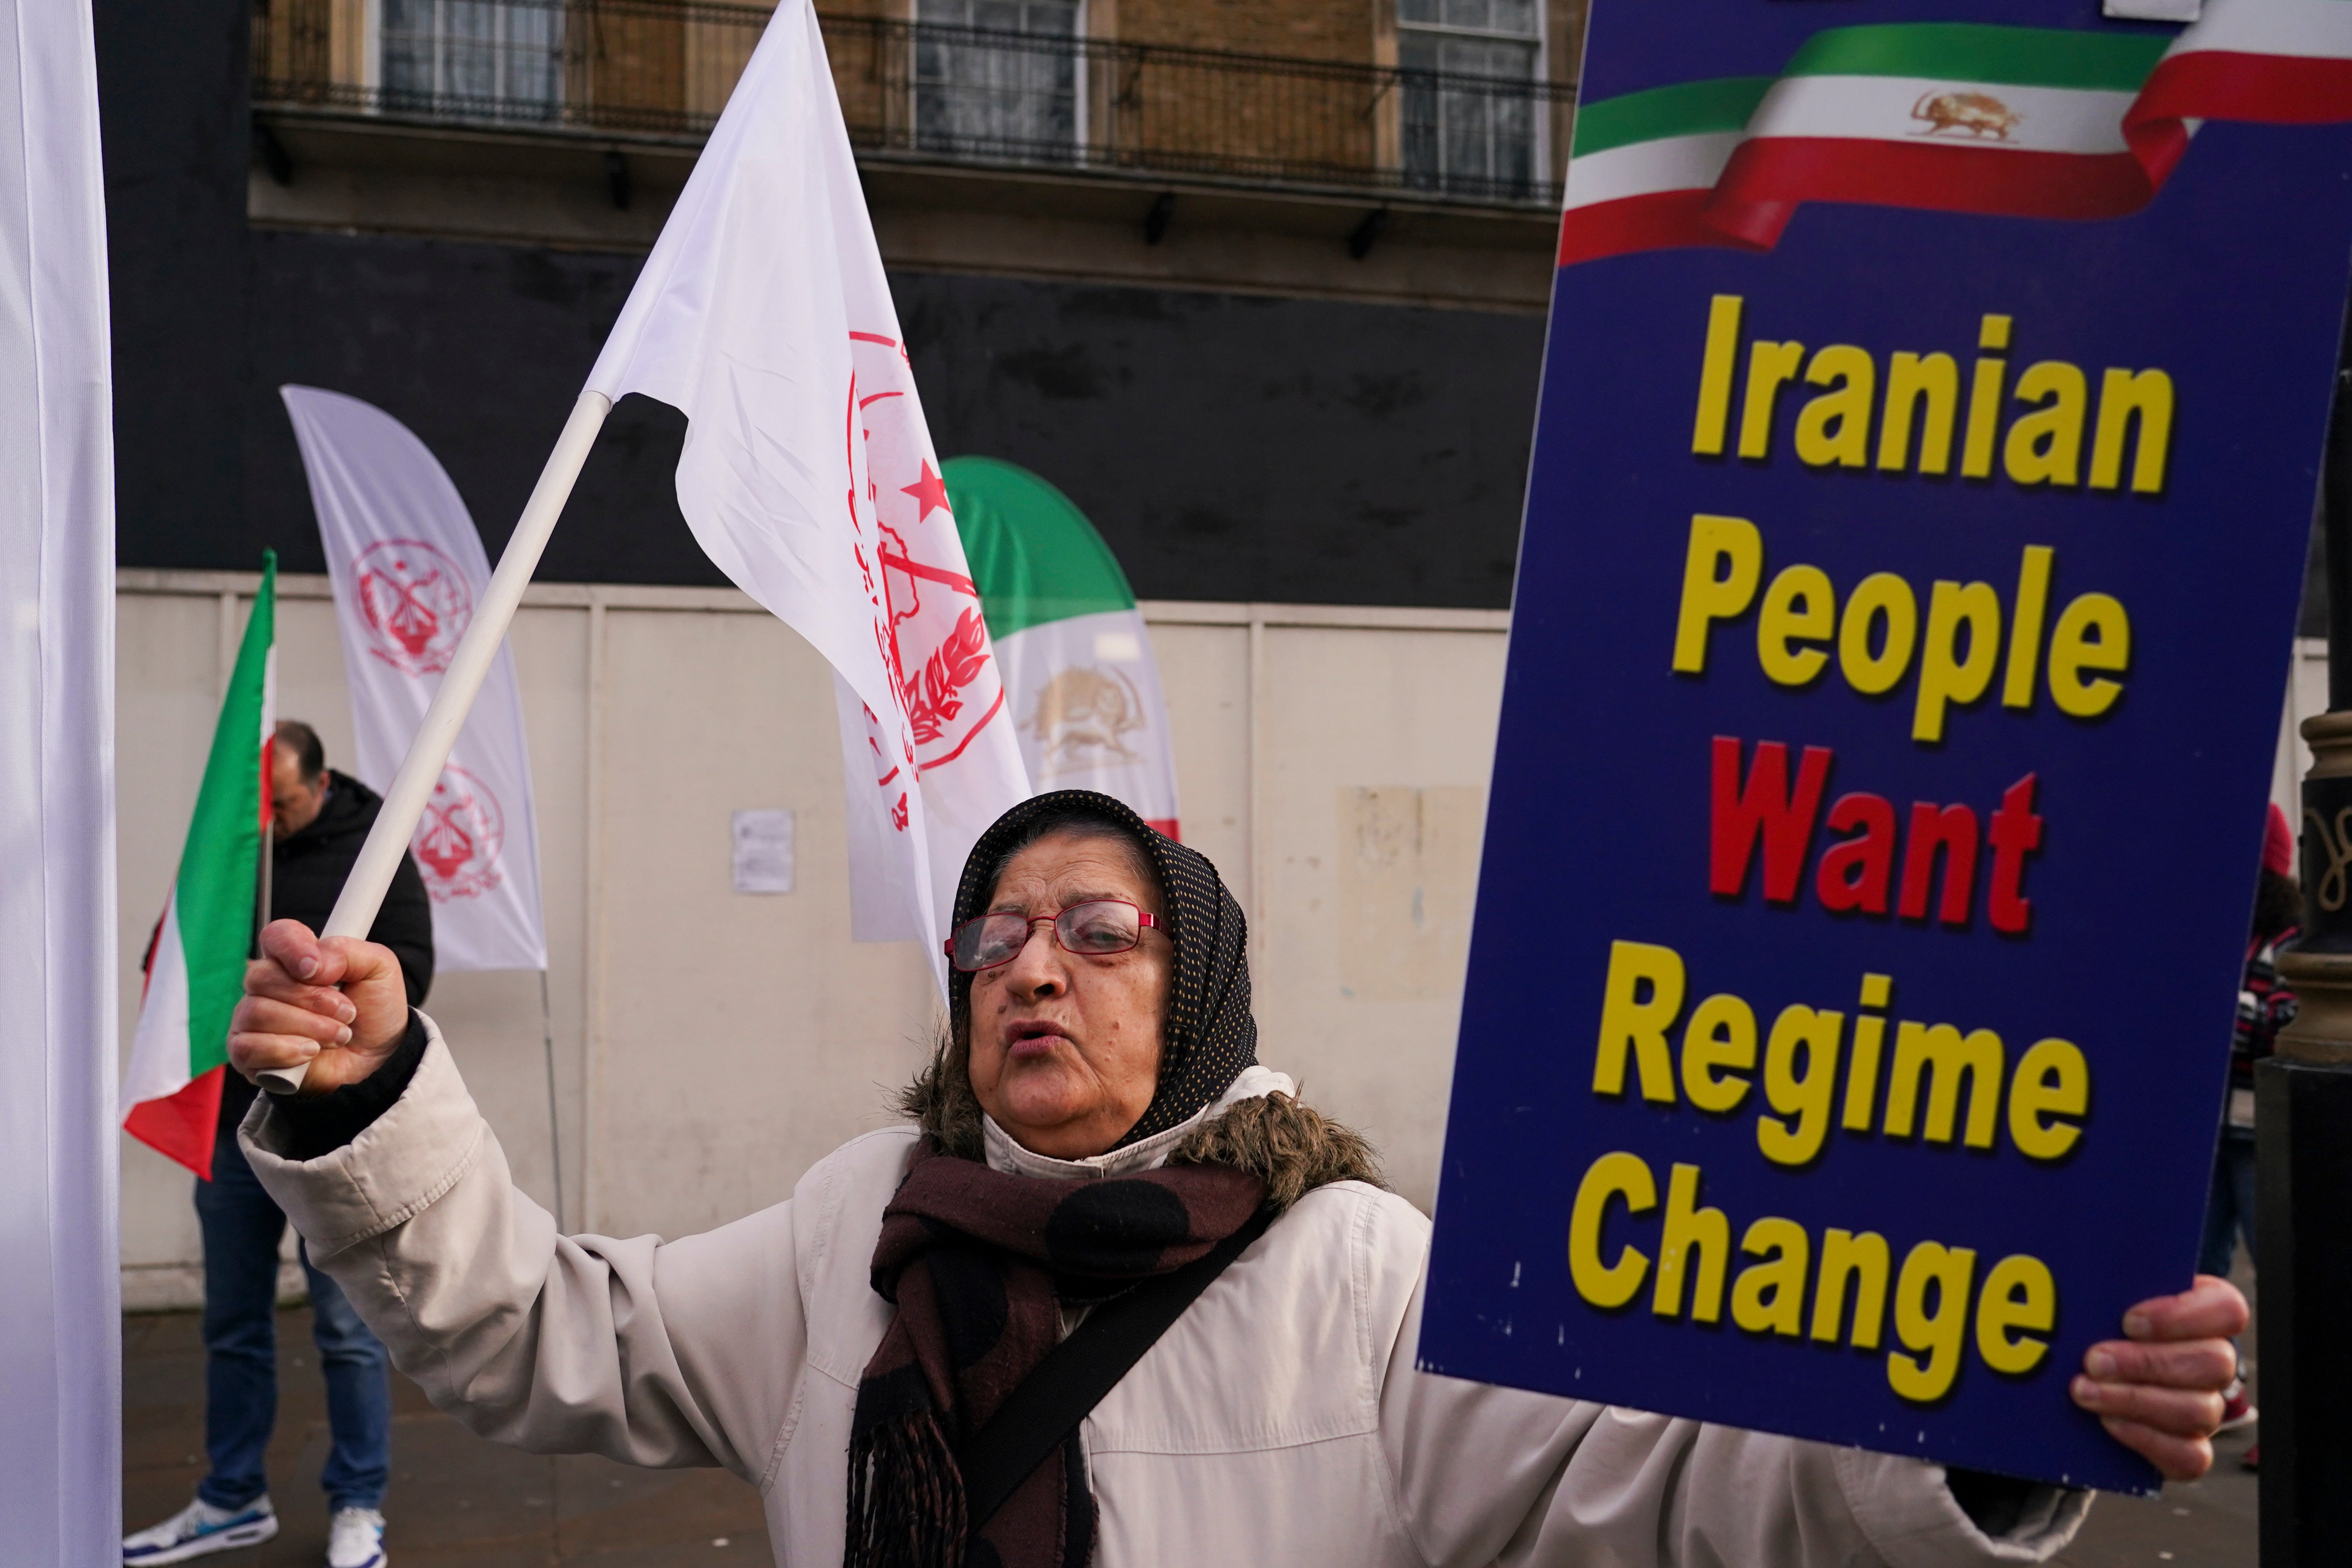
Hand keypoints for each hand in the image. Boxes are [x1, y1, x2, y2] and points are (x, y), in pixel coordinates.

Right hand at [227, 919, 409, 1095]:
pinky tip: (312, 1052)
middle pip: (262, 977)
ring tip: (339, 1035)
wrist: (377, 1059)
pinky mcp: (247, 1053)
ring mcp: (252, 1019)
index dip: (292, 948)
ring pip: (258, 1012)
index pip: (276, 936)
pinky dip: (286, 1050)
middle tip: (346, 1012)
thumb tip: (312, 965)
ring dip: (309, 1026)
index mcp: (294, 958)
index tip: (317, 969)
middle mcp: (266, 986)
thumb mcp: (378, 969)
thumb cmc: (373, 1010)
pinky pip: (248, 1046)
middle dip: (311, 998)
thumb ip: (347, 952)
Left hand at [2071, 1275, 2247, 1480]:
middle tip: (2093, 1359)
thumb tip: (2064, 1248)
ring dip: (2136, 1401)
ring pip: (2200, 1410)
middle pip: (2213, 1363)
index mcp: (2202, 1313)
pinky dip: (2147, 1440)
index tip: (2129, 1320)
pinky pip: (2189, 1456)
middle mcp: (2212, 1361)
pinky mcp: (2187, 1447)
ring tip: (2083, 1390)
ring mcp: (2205, 1406)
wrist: (2073, 1371)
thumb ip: (2098, 1276)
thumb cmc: (2088, 1319)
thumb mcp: (2097, 1291)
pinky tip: (2108, 1423)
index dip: (2183, 1315)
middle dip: (2147, 1362)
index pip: (2227, 1309)